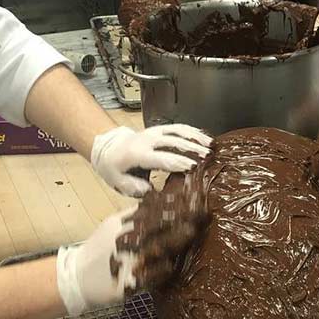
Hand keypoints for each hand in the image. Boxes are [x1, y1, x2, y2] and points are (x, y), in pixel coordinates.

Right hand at [56, 176, 210, 315]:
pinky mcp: (127, 282)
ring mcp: (126, 260)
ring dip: (173, 239)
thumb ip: (134, 216)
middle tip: (200, 210)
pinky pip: (147, 276)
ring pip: (153, 247)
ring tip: (191, 231)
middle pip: (155, 224)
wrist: (77, 277)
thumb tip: (159, 201)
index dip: (172, 203)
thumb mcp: (113, 226)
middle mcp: (125, 238)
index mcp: (122, 223)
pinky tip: (171, 265)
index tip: (192, 196)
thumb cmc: (100, 250)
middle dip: (178, 217)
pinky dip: (159, 270)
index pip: (150, 209)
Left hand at [91, 124, 211, 195]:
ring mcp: (154, 132)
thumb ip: (134, 188)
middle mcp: (148, 140)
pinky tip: (204, 137)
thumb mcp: (118, 182)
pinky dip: (192, 130)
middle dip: (192, 149)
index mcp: (138, 154)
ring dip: (195, 138)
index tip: (193, 167)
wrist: (108, 147)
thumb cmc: (115, 168)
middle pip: (173, 142)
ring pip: (177, 131)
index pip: (161, 158)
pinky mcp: (159, 128)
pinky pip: (177, 127)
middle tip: (207, 157)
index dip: (178, 162)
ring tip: (210, 146)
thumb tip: (150, 191)